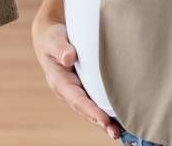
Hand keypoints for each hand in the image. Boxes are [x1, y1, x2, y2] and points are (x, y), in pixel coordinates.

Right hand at [30, 19, 122, 138]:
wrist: (52, 38)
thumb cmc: (53, 39)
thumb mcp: (53, 40)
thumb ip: (61, 49)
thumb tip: (68, 58)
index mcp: (59, 82)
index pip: (77, 99)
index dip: (90, 110)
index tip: (103, 119)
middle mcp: (68, 92)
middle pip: (86, 110)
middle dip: (100, 122)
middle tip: (115, 132)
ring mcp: (77, 93)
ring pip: (92, 110)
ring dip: (105, 122)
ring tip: (120, 133)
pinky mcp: (86, 90)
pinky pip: (97, 104)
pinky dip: (107, 114)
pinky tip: (120, 121)